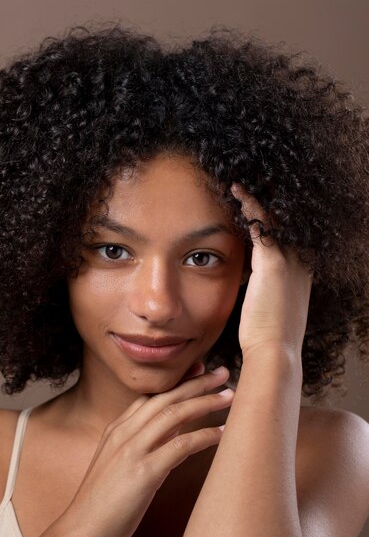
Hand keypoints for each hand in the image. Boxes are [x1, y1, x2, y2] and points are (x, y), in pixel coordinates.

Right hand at [61, 364, 232, 536]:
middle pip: (166, 397)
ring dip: (204, 401)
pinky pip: (180, 446)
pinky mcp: (144, 472)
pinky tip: (222, 433)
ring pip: (174, 414)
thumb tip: (171, 432)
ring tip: (229, 395)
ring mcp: (132, 451)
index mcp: (117, 430)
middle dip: (197, 382)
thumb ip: (141, 444)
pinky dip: (204, 436)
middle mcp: (124, 433)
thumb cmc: (100, 506)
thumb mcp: (117, 465)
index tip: (200, 370)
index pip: (151, 396)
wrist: (79, 535)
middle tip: (222, 373)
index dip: (178, 382)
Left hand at [230, 182, 312, 355]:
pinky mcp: (274, 262)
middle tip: (245, 188)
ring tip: (237, 185)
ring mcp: (290, 260)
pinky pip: (262, 223)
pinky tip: (236, 192)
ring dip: (255, 200)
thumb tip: (249, 284)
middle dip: (265, 205)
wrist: (275, 351)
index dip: (270, 221)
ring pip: (274, 218)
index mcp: (300, 273)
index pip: (286, 236)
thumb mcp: (269, 308)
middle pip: (284, 222)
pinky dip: (249, 205)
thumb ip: (263, 290)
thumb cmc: (267, 335)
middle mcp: (300, 262)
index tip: (252, 209)